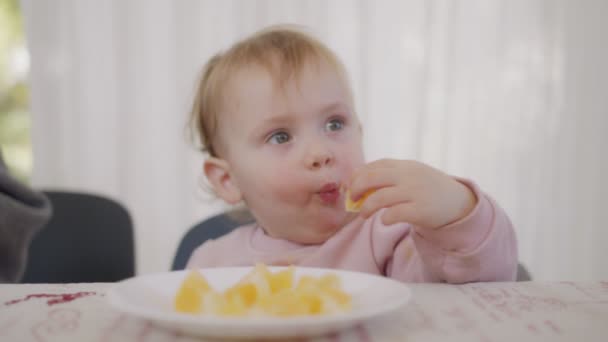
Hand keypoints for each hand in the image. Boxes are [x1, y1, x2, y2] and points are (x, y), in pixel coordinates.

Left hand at [347, 159, 476, 228]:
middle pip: (370, 178)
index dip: (357, 176)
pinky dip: (384, 218)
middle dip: (355, 190)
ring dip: (366, 208)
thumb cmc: (428, 190)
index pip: (373, 166)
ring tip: (364, 215)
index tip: (350, 187)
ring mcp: (415, 192)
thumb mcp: (412, 175)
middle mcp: (408, 176)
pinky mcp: (421, 210)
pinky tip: (385, 221)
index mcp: (404, 165)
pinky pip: (394, 214)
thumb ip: (389, 176)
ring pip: (379, 198)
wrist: (459, 203)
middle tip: (352, 200)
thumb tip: (357, 186)